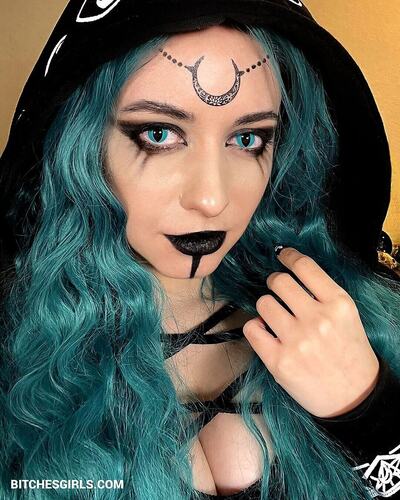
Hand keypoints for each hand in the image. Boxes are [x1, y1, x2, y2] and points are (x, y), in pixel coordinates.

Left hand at [242, 247, 379, 417]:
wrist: (354, 398)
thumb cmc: (350, 354)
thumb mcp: (347, 317)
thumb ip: (321, 295)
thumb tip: (289, 275)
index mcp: (338, 304)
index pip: (304, 267)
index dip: (288, 256)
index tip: (282, 255)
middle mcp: (317, 319)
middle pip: (279, 281)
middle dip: (274, 282)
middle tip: (277, 291)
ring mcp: (296, 341)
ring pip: (263, 303)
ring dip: (266, 306)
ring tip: (275, 317)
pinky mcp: (278, 361)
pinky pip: (251, 328)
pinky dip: (255, 327)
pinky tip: (266, 333)